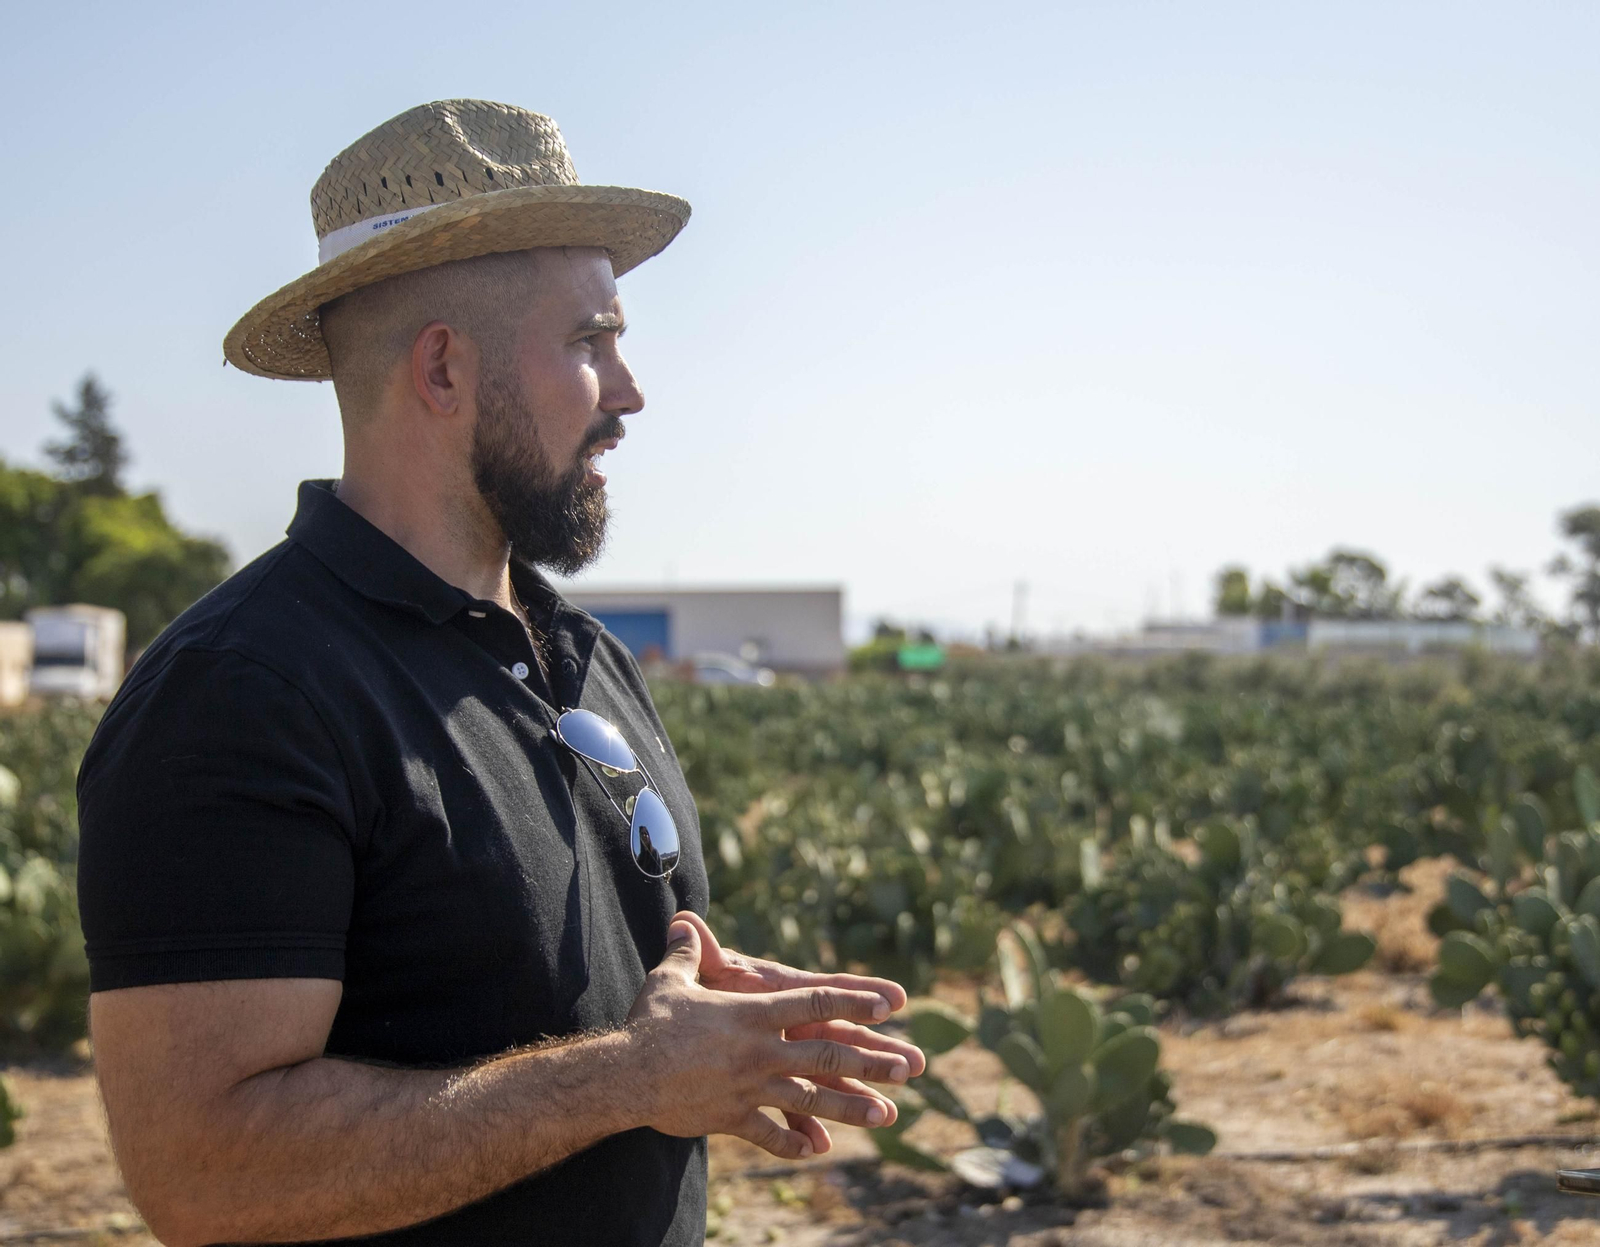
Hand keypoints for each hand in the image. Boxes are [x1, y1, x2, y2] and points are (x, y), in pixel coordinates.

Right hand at [627, 918, 916, 1159]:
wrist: (624, 1075)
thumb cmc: (648, 1023)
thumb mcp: (671, 980)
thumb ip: (688, 951)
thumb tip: (684, 920)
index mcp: (753, 1012)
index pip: (814, 1001)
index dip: (853, 1000)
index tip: (889, 1004)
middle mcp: (760, 1050)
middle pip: (827, 1053)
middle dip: (871, 1059)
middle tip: (909, 1066)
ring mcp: (749, 1087)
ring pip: (811, 1098)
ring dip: (850, 1106)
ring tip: (886, 1114)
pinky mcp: (731, 1118)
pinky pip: (769, 1133)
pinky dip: (793, 1141)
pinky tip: (817, 1149)